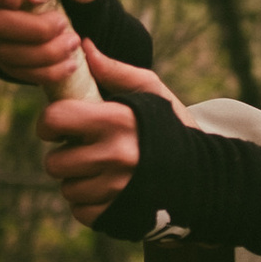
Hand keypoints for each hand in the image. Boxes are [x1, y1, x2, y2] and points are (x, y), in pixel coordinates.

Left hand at [37, 42, 182, 225]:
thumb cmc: (173, 128)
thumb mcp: (152, 93)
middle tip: (84, 152)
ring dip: (78, 182)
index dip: (50, 123)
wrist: (210, 176)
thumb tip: (84, 46)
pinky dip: (89, 204)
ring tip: (101, 172)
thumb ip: (115, 70)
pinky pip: (80, 212)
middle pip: (54, 162)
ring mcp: (117, 189)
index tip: (60, 126)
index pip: (54, 119)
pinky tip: (108, 191)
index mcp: (118, 120)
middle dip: (64, 156)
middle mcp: (116, 155)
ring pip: (66, 190)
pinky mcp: (118, 215)